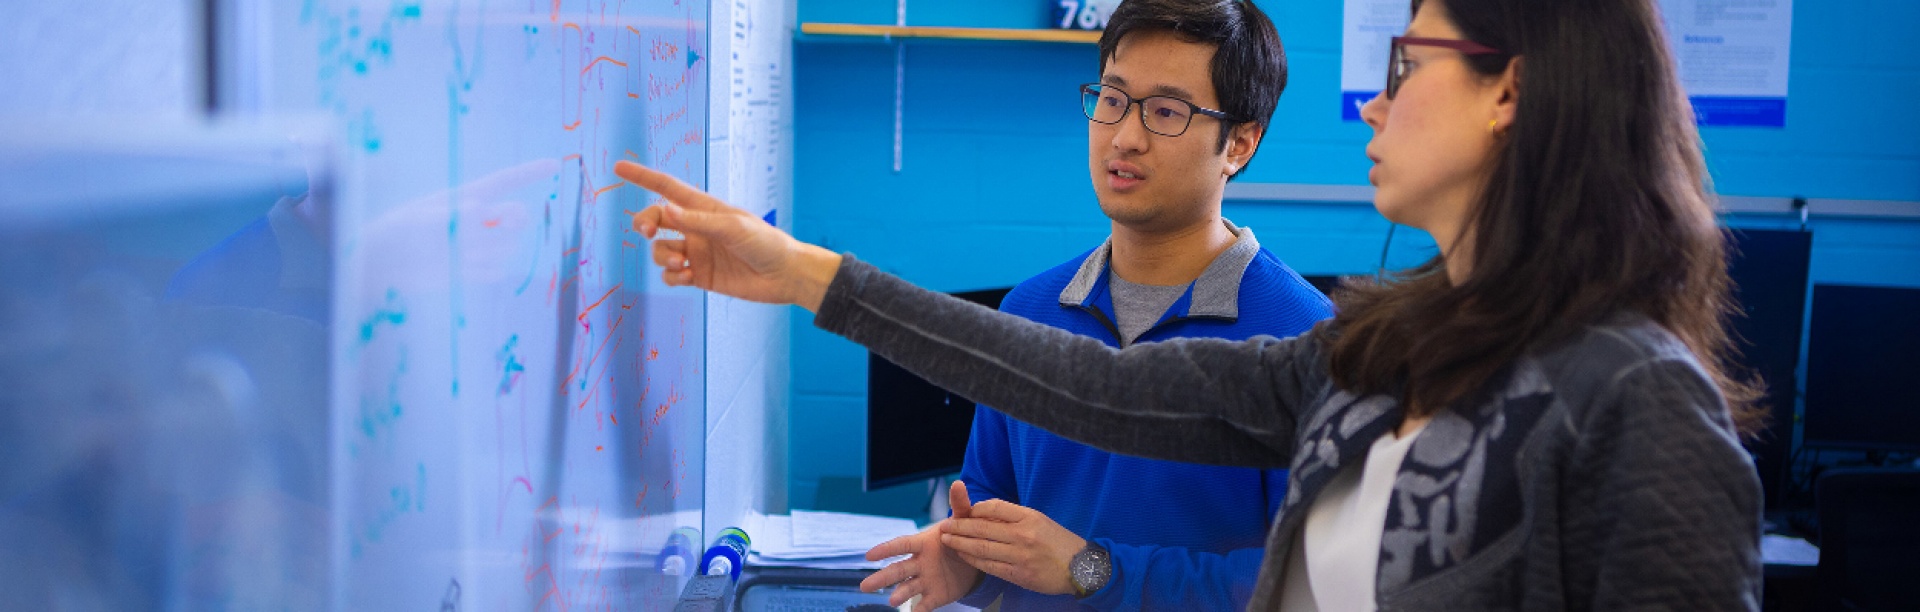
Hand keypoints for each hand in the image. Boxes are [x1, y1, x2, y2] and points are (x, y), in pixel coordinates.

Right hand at [615, 161, 840, 310]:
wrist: (785, 276)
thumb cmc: (765, 243)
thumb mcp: (733, 228)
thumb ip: (697, 222)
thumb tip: (665, 211)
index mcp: (704, 208)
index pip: (667, 188)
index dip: (642, 177)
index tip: (619, 167)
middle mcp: (696, 228)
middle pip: (655, 219)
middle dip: (645, 223)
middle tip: (648, 232)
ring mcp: (696, 252)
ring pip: (660, 250)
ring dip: (663, 256)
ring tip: (682, 264)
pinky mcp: (699, 275)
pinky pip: (671, 274)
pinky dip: (672, 276)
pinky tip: (687, 277)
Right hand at [859, 481, 983, 607]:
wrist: (974, 558)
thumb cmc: (962, 535)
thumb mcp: (964, 520)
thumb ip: (960, 504)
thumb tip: (959, 482)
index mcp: (923, 543)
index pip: (901, 545)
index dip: (886, 549)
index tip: (868, 555)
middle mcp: (920, 562)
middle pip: (898, 570)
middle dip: (881, 578)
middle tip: (863, 587)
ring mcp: (926, 579)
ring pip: (908, 587)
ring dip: (899, 594)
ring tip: (891, 602)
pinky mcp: (936, 595)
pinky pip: (926, 604)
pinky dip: (918, 610)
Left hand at [940, 491, 1087, 595]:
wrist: (1082, 567)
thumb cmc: (1058, 542)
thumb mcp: (1040, 520)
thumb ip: (1014, 516)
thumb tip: (984, 512)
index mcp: (1029, 516)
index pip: (993, 507)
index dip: (973, 510)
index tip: (961, 513)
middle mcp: (1023, 534)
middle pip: (982, 528)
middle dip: (959, 527)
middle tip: (944, 526)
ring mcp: (1021, 556)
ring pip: (982, 548)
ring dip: (960, 544)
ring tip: (946, 540)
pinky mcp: (1020, 575)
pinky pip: (989, 566)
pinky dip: (973, 560)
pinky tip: (963, 556)